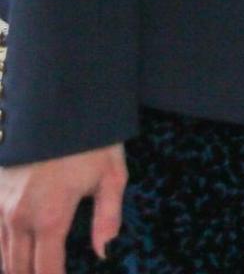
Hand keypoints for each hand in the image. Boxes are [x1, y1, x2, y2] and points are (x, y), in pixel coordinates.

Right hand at [0, 143, 123, 273]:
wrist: (56, 106)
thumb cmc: (89, 141)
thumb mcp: (112, 176)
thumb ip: (108, 218)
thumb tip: (104, 252)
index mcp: (50, 217)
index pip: (46, 268)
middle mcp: (19, 217)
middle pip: (18, 268)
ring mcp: (0, 206)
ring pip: (1, 255)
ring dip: (15, 268)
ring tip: (33, 270)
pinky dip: (2, 250)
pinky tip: (16, 254)